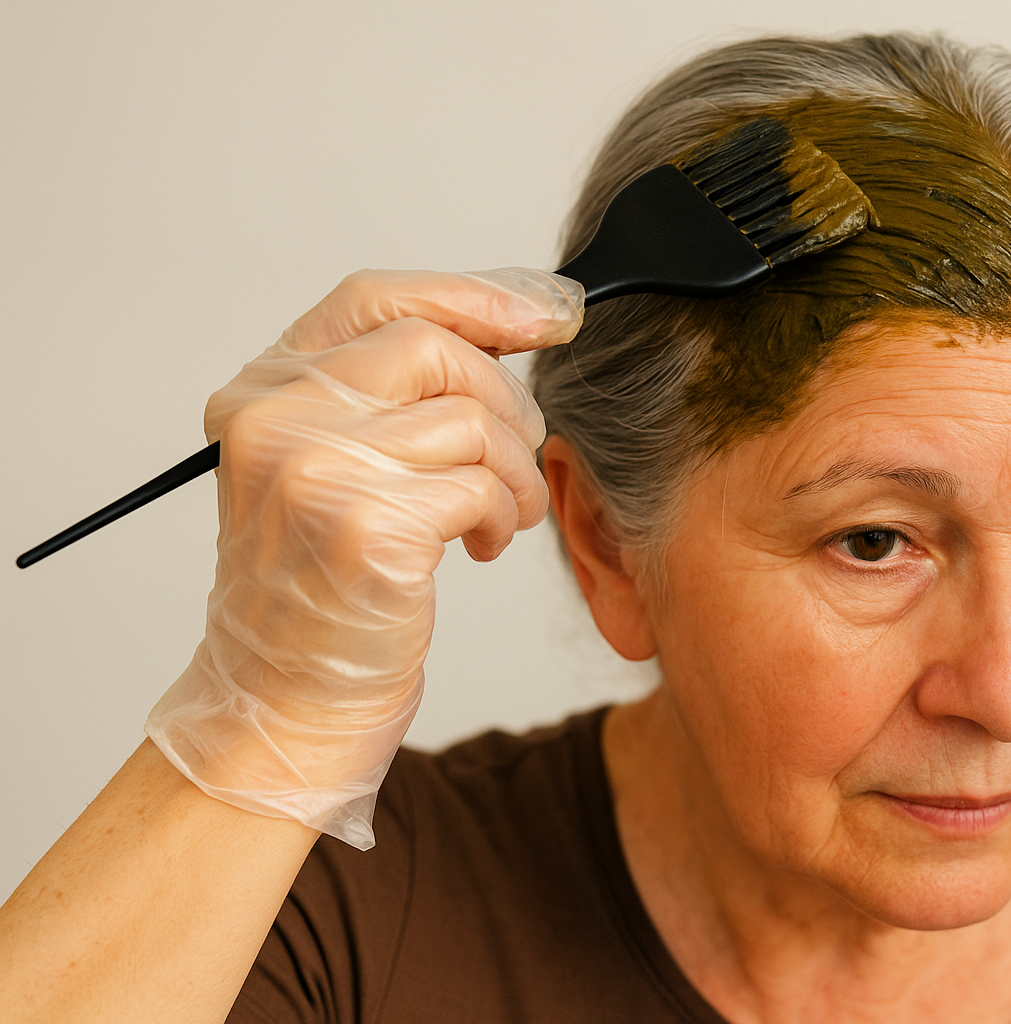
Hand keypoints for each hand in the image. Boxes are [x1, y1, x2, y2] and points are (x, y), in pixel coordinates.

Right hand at [145, 268, 582, 847]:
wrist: (286, 704)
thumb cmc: (328, 590)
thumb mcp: (341, 469)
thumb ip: (396, 395)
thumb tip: (519, 318)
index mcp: (262, 392)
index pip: (376, 297)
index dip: (472, 297)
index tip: (544, 315)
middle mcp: (275, 418)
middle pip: (436, 347)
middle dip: (505, 402)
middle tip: (516, 460)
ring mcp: (315, 468)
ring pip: (472, 418)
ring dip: (513, 472)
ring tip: (499, 517)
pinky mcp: (365, 525)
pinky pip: (481, 483)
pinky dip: (504, 515)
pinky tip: (482, 548)